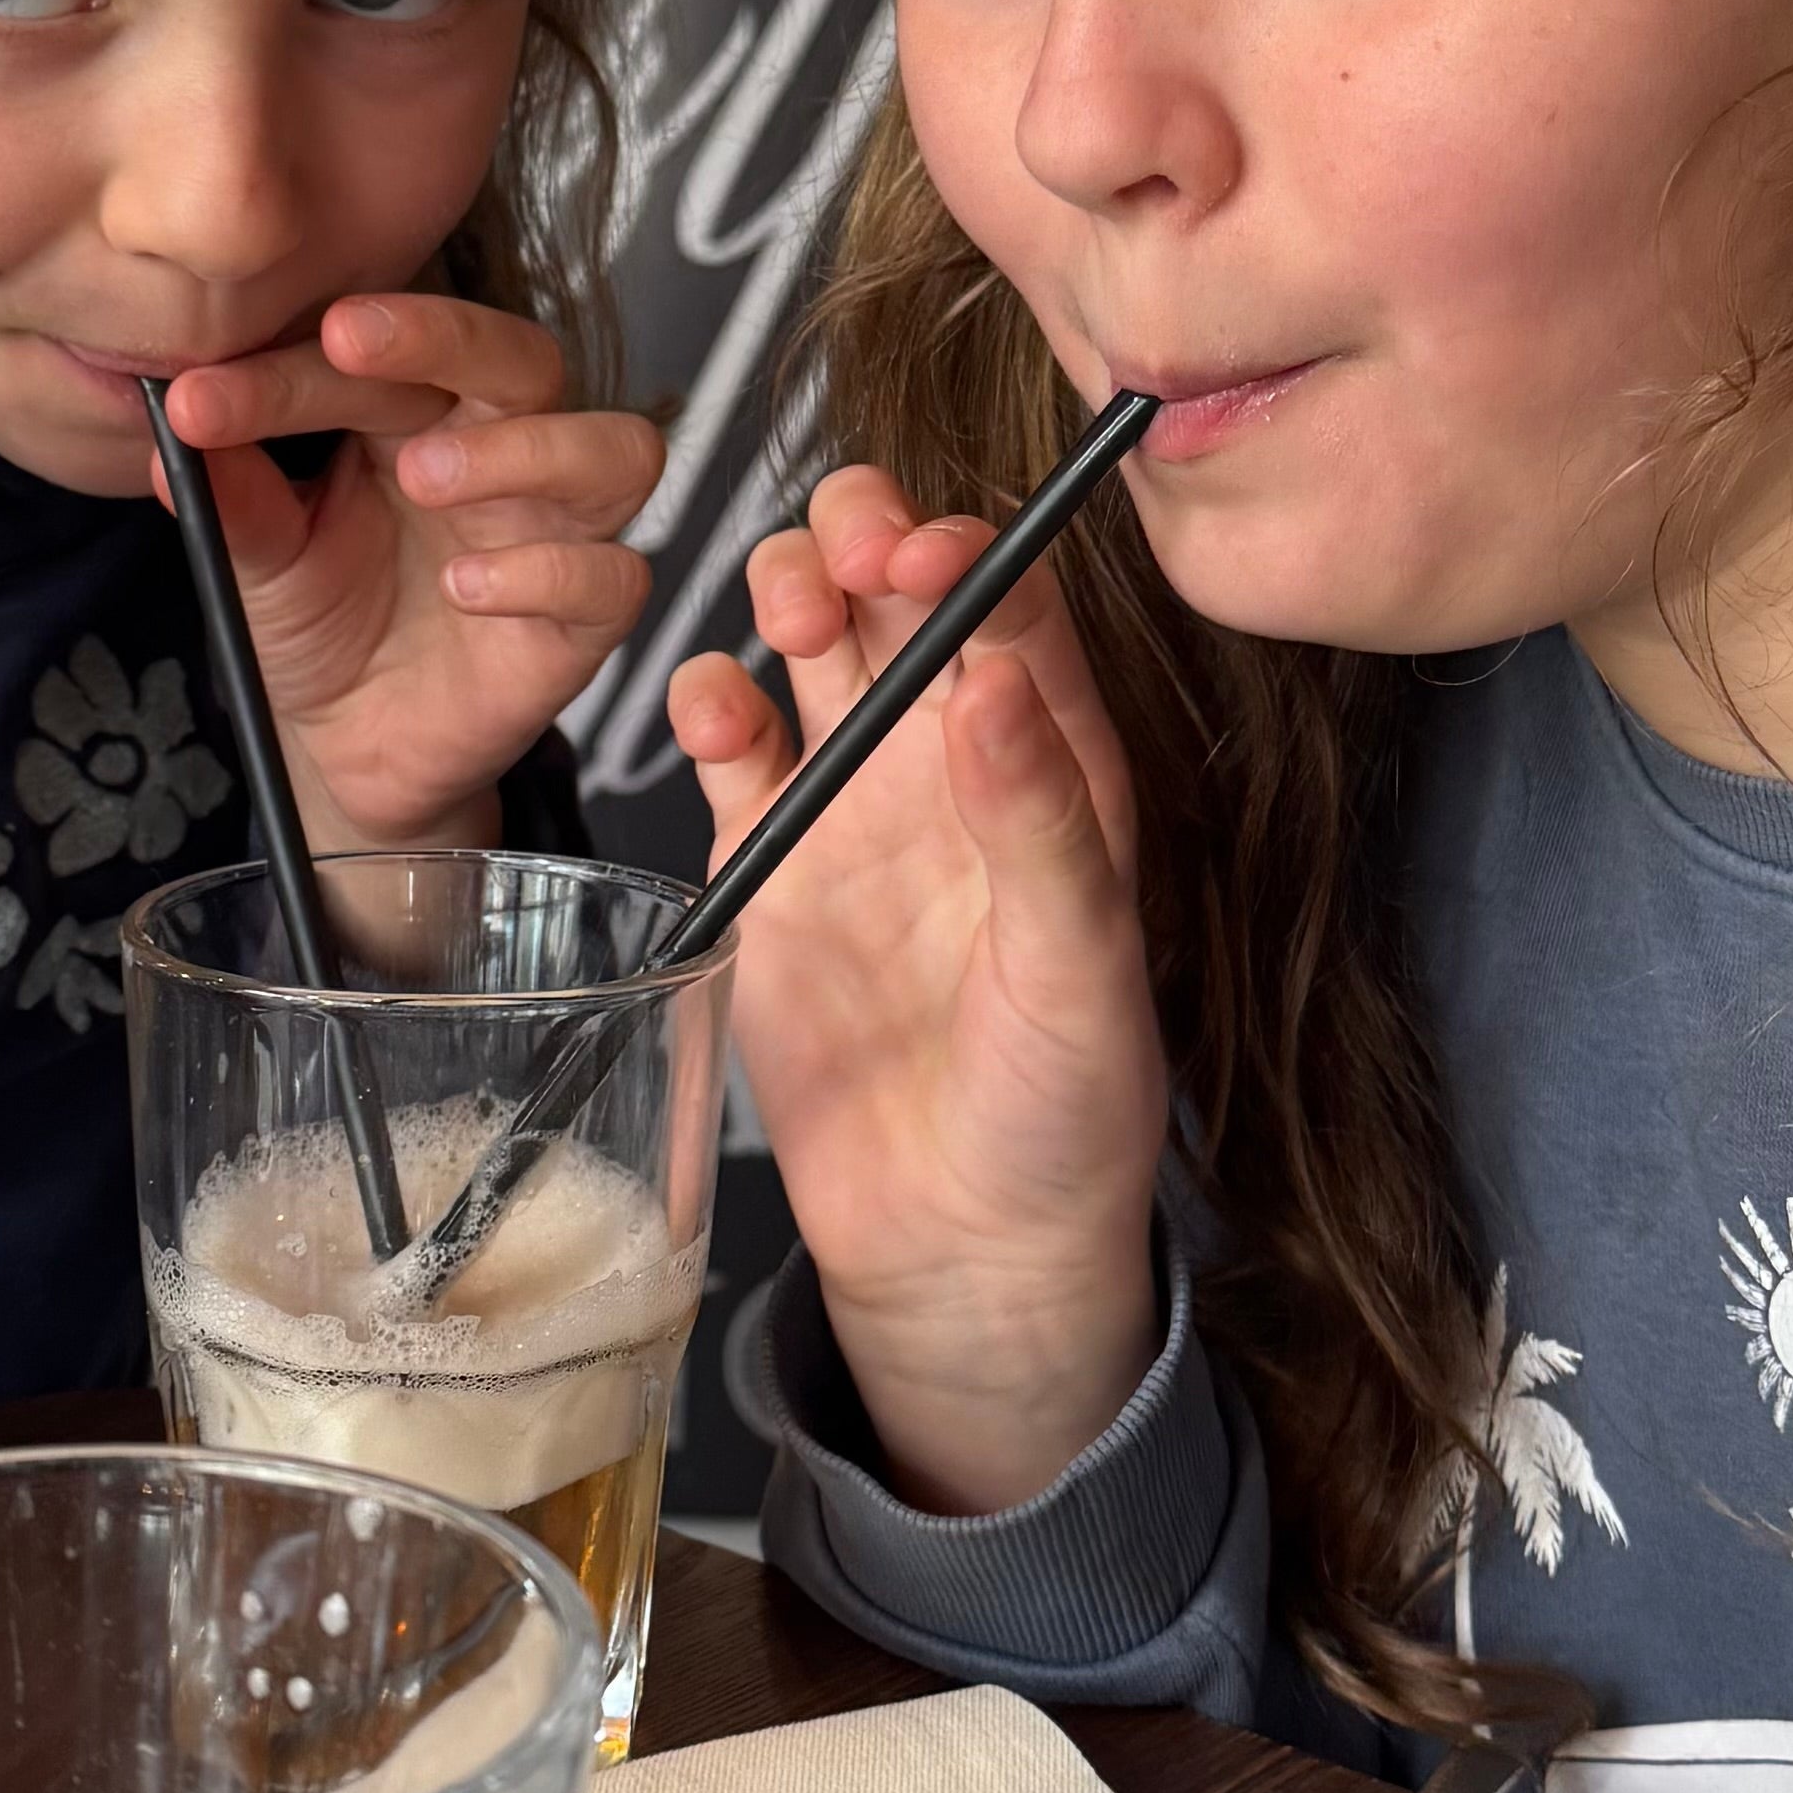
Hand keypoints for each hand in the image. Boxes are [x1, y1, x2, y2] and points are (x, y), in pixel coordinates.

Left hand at [152, 292, 657, 849]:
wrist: (349, 747)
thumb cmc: (319, 623)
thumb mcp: (256, 560)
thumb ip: (234, 499)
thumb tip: (178, 429)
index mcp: (419, 411)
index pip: (381, 355)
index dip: (292, 365)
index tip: (200, 395)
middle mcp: (505, 451)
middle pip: (522, 356)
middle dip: (441, 336)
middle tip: (347, 340)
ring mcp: (556, 532)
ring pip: (612, 449)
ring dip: (524, 449)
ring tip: (424, 474)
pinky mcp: (584, 622)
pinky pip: (612, 578)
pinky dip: (548, 572)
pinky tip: (464, 589)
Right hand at [665, 465, 1169, 1513]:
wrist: (963, 1249)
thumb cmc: (1063, 1118)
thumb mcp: (1080, 971)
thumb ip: (1043, 825)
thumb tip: (997, 679)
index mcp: (1055, 769)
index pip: (1014, 609)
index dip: (968, 555)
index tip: (924, 548)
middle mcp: (954, 765)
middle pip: (902, 597)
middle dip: (866, 542)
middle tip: (843, 553)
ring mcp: (856, 805)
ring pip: (814, 645)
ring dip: (791, 595)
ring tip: (786, 610)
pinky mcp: (772, 865)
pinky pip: (733, 751)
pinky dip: (713, 707)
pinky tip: (719, 710)